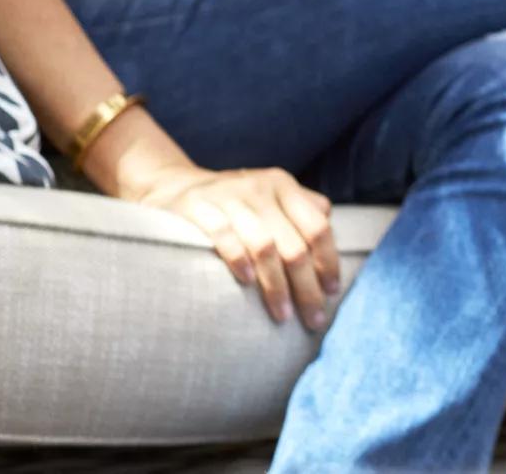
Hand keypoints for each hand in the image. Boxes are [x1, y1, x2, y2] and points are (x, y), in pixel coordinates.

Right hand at [125, 162, 339, 330]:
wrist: (174, 186)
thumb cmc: (234, 201)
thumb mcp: (271, 196)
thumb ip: (302, 210)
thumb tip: (332, 237)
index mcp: (284, 186)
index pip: (317, 227)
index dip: (328, 261)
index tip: (332, 292)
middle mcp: (261, 188)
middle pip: (294, 244)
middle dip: (306, 286)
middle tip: (313, 318)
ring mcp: (229, 197)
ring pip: (264, 245)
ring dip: (276, 285)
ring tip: (281, 314)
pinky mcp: (198, 207)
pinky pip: (223, 235)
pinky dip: (238, 259)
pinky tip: (247, 283)